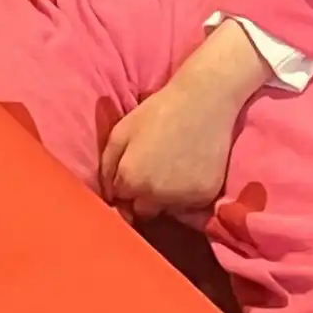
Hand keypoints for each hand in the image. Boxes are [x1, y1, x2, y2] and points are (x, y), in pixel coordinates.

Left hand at [98, 22, 272, 219]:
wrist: (203, 101)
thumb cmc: (158, 111)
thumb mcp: (121, 130)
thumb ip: (107, 165)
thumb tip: (108, 193)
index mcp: (131, 180)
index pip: (120, 199)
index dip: (126, 184)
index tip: (135, 171)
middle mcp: (155, 196)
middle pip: (143, 211)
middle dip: (144, 196)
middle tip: (154, 170)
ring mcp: (182, 198)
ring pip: (167, 210)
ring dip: (166, 197)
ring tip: (173, 168)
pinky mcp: (205, 196)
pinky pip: (190, 206)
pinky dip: (187, 194)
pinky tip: (189, 170)